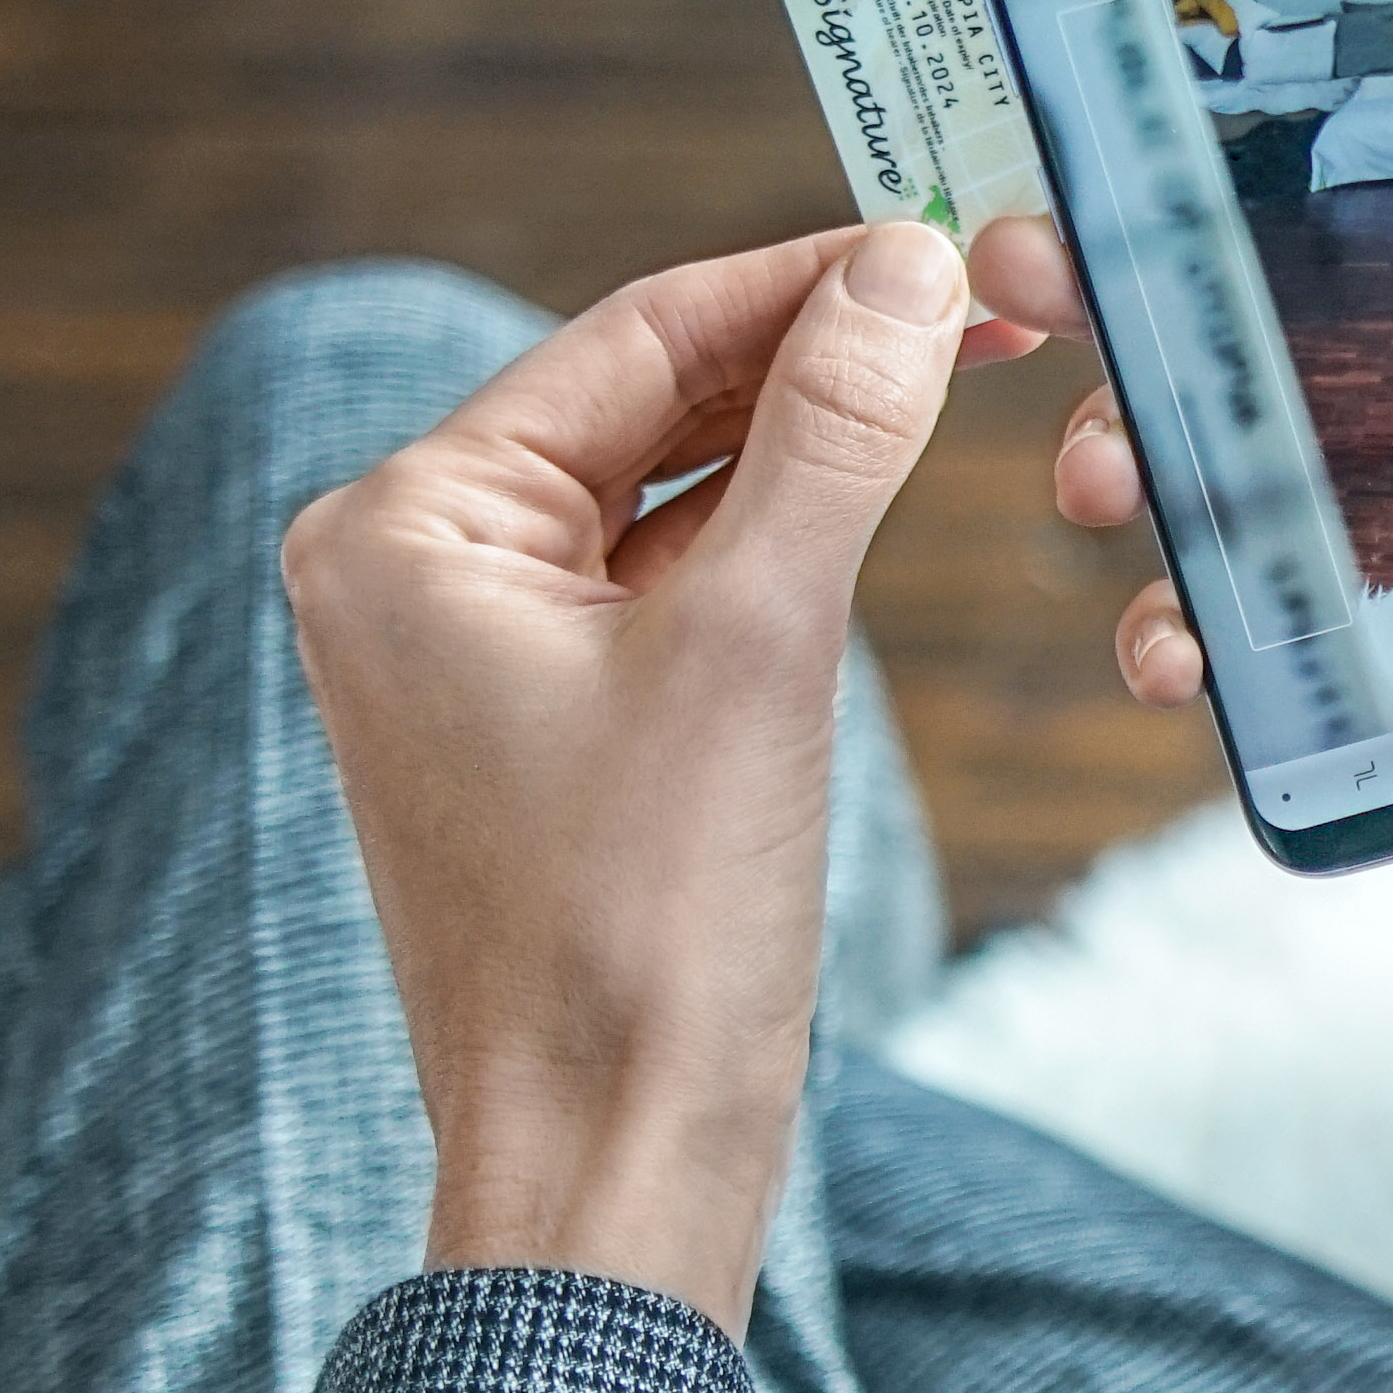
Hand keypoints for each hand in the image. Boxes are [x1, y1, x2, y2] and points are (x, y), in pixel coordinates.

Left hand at [285, 222, 987, 1329]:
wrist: (617, 1155)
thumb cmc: (645, 925)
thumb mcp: (757, 642)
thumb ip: (833, 436)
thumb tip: (910, 268)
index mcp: (404, 529)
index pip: (634, 336)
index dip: (806, 276)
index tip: (950, 236)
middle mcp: (415, 572)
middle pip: (650, 399)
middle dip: (817, 349)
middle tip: (988, 297)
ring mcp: (483, 653)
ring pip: (674, 487)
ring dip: (811, 437)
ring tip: (960, 374)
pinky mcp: (560, 725)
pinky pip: (677, 580)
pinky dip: (780, 534)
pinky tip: (878, 500)